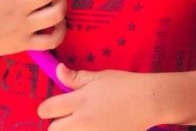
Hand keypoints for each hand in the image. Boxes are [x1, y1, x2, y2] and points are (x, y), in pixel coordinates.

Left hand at [38, 65, 157, 130]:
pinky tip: (96, 128)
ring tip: (82, 125)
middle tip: (67, 120)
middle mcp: (82, 121)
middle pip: (53, 130)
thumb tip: (58, 70)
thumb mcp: (99, 77)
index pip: (47, 109)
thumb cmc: (125, 85)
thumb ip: (75, 78)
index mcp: (79, 101)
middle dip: (56, 125)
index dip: (46, 109)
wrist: (149, 101)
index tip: (53, 108)